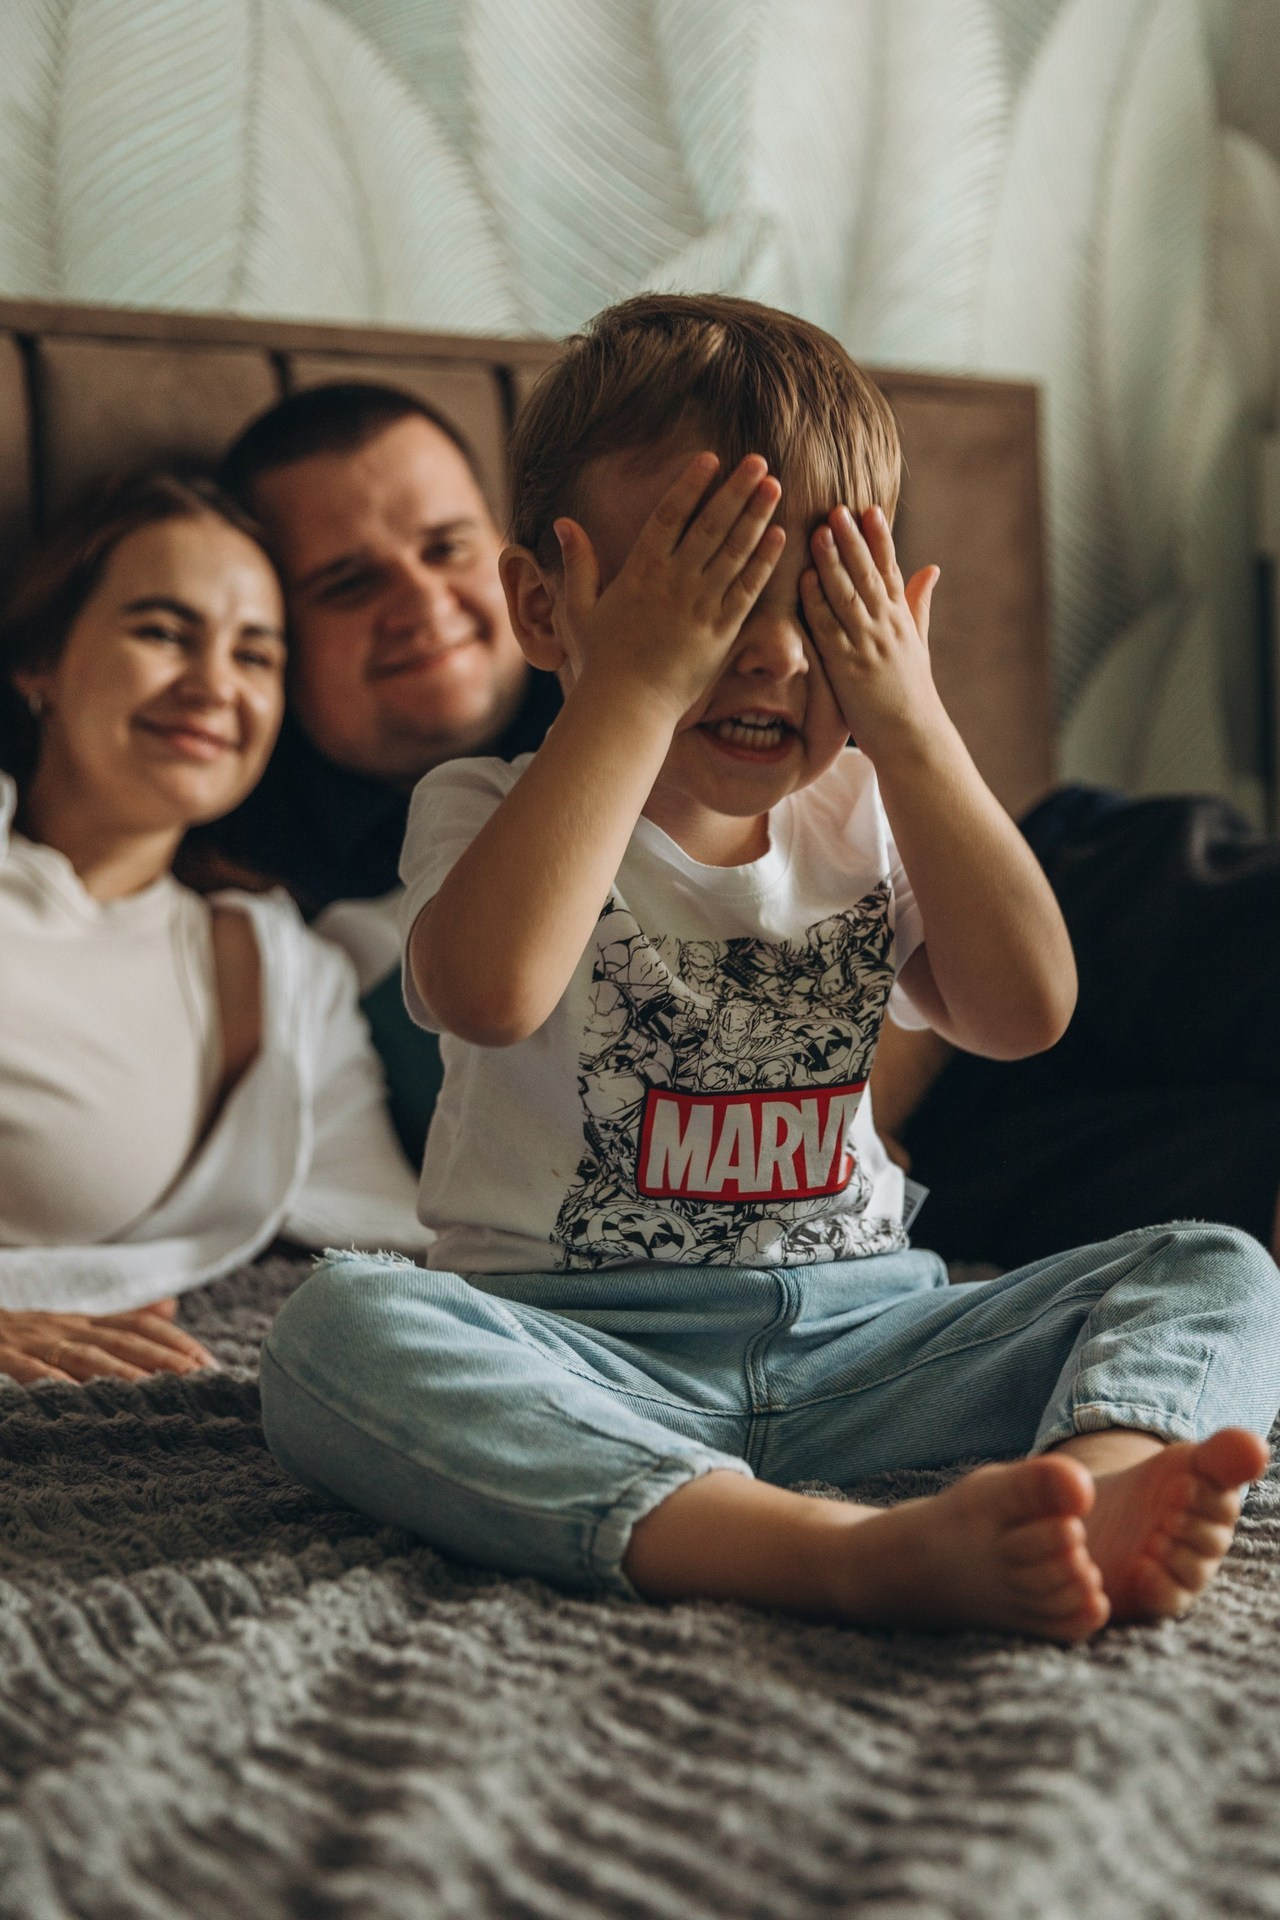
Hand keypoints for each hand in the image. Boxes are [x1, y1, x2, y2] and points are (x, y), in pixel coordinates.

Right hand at [0, 1302, 216, 1383]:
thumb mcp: (74, 1324)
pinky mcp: (5, 1358)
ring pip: (85, 1356)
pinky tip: (75, 1397)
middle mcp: (68, 1328)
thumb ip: (121, 1319)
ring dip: (121, 1373)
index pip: (140, 1327)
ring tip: (153, 1390)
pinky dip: (54, 1382)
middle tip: (198, 1379)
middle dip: (163, 1359)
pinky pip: (32, 1371)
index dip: (176, 1343)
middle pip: (123, 1342)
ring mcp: (36, 1343)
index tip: (209, 1364)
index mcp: (86, 1323)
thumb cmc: (24, 1334)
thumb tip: (171, 1305)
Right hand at [554, 452, 785, 722]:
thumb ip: (578, 563)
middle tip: (758, 461)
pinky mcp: (722, 632)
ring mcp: (701, 607)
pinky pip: (748, 590)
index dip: (691, 485)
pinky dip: (764, 562)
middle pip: (711, 525)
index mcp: (640, 572)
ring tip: (774, 486)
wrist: (627, 708)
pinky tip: (779, 536)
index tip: (710, 459)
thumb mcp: (579, 608)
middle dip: (736, 490)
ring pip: (734, 552)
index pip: (669, 516)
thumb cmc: (600, 661)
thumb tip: (563, 522)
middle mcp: (674, 583)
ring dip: (756, 516)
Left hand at [799, 503, 940, 758]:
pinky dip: (817, 602)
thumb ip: (918, 604)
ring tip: (819, 531)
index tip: (870, 510)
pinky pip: (829, 628)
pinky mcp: (848, 667)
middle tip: (838, 509)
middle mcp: (887, 627)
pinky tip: (805, 579)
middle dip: (853, 540)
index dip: (880, 539)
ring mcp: (868, 645)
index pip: (891, 570)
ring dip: (832, 561)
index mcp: (902, 620)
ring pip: (848, 594)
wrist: (913, 738)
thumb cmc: (912, 694)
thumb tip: (931, 568)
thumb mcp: (919, 644)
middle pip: (868, 575)